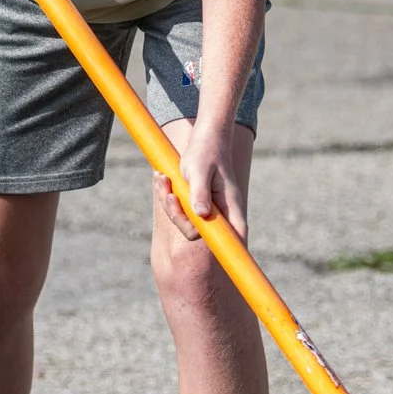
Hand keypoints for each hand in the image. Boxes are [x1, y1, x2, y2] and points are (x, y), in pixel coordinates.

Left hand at [158, 123, 246, 243]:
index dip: (224, 249)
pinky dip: (167, 195)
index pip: (232, 238)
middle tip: (169, 193)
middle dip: (177, 215)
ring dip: (168, 202)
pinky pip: (179, 209)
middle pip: (198, 233)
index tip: (216, 255)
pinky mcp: (197, 203)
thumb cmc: (205, 152)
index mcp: (230, 208)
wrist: (205, 138)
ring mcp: (209, 209)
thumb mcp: (200, 170)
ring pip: (185, 221)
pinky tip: (160, 178)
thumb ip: (200, 192)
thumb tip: (201, 214)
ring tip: (161, 178)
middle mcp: (222, 212)